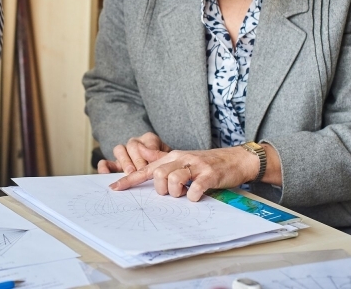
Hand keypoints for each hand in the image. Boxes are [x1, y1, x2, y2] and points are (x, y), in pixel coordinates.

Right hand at [96, 132, 170, 173]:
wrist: (161, 172)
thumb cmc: (166, 165)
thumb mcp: (169, 158)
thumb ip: (162, 156)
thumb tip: (153, 155)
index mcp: (149, 139)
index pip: (147, 141)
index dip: (149, 153)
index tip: (151, 165)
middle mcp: (135, 143)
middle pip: (132, 145)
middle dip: (137, 160)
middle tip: (141, 170)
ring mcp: (124, 154)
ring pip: (119, 149)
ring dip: (125, 162)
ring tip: (130, 173)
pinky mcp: (115, 165)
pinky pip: (106, 162)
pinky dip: (104, 167)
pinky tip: (106, 174)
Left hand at [108, 143, 261, 200]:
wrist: (235, 159)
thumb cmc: (205, 163)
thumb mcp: (182, 159)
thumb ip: (161, 159)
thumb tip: (141, 155)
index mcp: (172, 157)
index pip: (146, 169)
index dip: (129, 179)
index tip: (114, 188)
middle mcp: (182, 159)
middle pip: (158, 175)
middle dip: (161, 189)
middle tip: (172, 193)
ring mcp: (196, 166)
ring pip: (173, 179)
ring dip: (176, 193)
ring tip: (185, 194)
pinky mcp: (210, 174)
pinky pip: (195, 187)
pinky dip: (193, 195)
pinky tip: (196, 196)